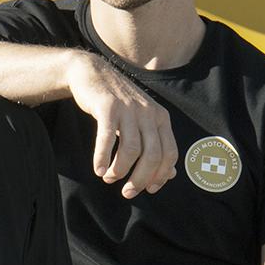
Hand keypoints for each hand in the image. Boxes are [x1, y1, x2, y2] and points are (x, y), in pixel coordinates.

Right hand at [68, 51, 177, 198]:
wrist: (92, 72)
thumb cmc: (119, 104)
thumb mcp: (143, 122)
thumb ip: (157, 146)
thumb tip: (171, 175)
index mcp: (162, 118)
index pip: (170, 154)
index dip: (161, 175)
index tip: (149, 189)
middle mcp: (149, 113)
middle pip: (152, 156)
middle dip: (140, 179)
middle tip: (127, 192)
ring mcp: (129, 109)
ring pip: (131, 149)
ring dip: (120, 170)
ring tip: (109, 178)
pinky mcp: (108, 106)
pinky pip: (107, 138)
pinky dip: (103, 158)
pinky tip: (99, 170)